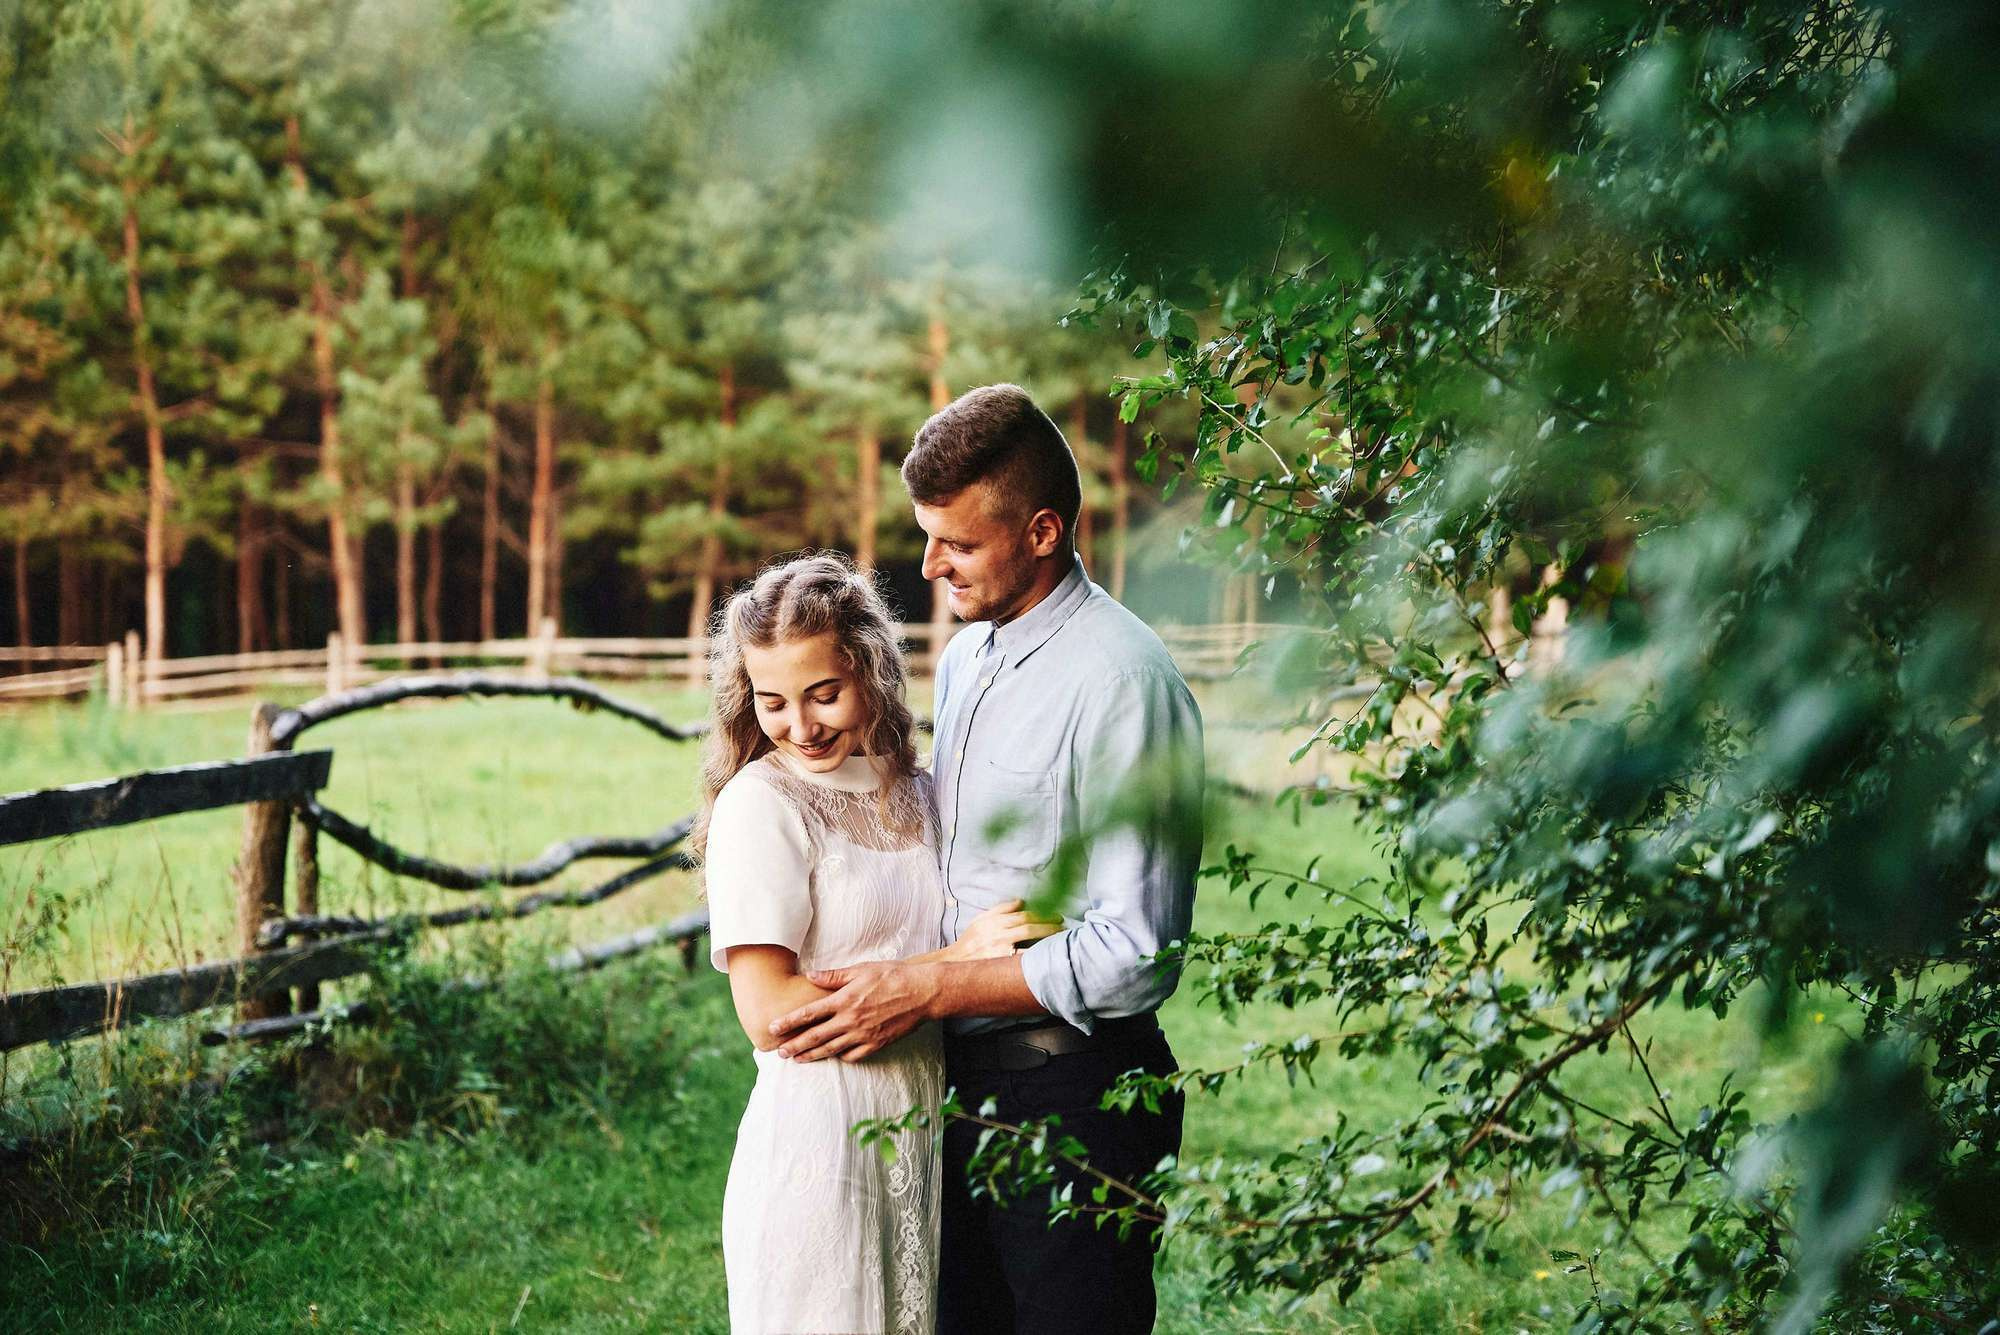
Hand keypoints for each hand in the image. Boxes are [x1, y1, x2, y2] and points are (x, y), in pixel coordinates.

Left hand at [770, 960, 937, 1062]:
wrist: (923, 993)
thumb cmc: (893, 976)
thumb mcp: (861, 969)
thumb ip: (834, 976)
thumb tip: (810, 975)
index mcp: (844, 1000)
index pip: (809, 1013)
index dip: (789, 1022)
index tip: (773, 1028)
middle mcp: (850, 1020)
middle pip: (815, 1037)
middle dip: (795, 1045)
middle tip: (779, 1052)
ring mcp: (863, 1035)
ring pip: (831, 1050)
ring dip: (812, 1056)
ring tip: (798, 1060)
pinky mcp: (876, 1044)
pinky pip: (853, 1056)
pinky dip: (840, 1057)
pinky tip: (832, 1056)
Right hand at [948, 899, 1061, 960]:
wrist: (954, 963)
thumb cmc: (970, 941)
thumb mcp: (981, 920)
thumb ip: (1001, 909)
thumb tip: (1021, 901)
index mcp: (994, 921)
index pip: (1023, 915)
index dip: (1042, 915)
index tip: (1056, 916)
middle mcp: (997, 934)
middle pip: (1028, 927)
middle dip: (1048, 926)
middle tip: (1062, 927)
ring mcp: (999, 950)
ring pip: (1026, 943)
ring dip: (1045, 942)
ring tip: (1060, 942)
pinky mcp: (999, 965)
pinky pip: (1021, 961)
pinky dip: (1034, 958)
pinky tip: (1047, 958)